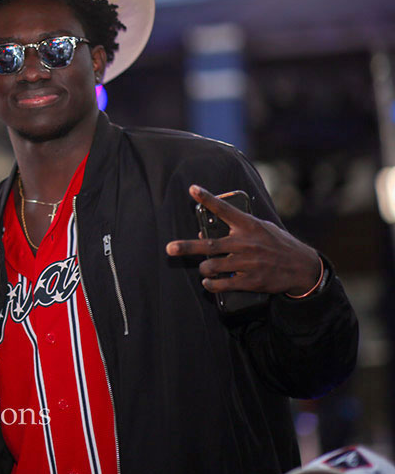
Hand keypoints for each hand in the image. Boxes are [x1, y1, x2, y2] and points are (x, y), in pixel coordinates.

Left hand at [165, 185, 320, 296]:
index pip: (224, 209)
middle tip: (170, 249)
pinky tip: (209, 283)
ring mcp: (248, 263)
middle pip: (209, 244)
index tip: (192, 189)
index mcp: (249, 226)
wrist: (303, 267)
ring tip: (205, 269)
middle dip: (187, 247)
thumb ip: (236, 228)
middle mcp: (246, 243)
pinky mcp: (251, 281)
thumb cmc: (278, 244)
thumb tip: (203, 232)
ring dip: (204, 269)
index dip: (208, 198)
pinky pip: (222, 285)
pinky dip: (211, 285)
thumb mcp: (262, 229)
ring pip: (212, 266)